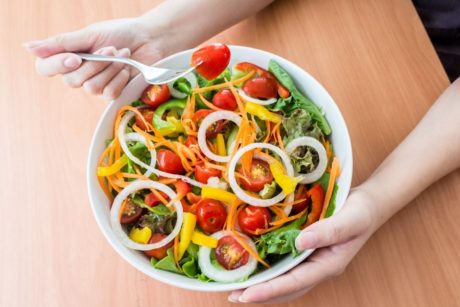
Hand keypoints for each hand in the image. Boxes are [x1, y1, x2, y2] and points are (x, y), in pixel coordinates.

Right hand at [24, 18, 165, 99]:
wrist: (149, 39)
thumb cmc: (119, 33)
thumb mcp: (89, 35)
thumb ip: (61, 43)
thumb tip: (27, 47)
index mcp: (67, 56)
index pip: (45, 69)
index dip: (57, 66)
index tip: (75, 58)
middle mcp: (78, 73)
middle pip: (71, 81)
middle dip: (94, 64)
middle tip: (110, 50)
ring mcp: (95, 84)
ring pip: (91, 88)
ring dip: (110, 69)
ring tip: (121, 55)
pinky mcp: (112, 93)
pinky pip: (108, 93)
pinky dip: (120, 78)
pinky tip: (127, 68)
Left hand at [228, 189, 376, 303]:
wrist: (368, 204)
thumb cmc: (362, 212)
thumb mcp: (350, 220)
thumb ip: (328, 231)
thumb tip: (300, 242)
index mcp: (328, 265)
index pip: (295, 283)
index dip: (270, 290)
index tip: (247, 295)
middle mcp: (317, 267)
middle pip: (286, 288)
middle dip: (260, 294)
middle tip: (233, 295)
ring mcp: (311, 260)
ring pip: (284, 280)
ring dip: (262, 285)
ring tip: (237, 287)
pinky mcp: (306, 250)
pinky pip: (285, 264)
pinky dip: (269, 268)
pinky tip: (254, 264)